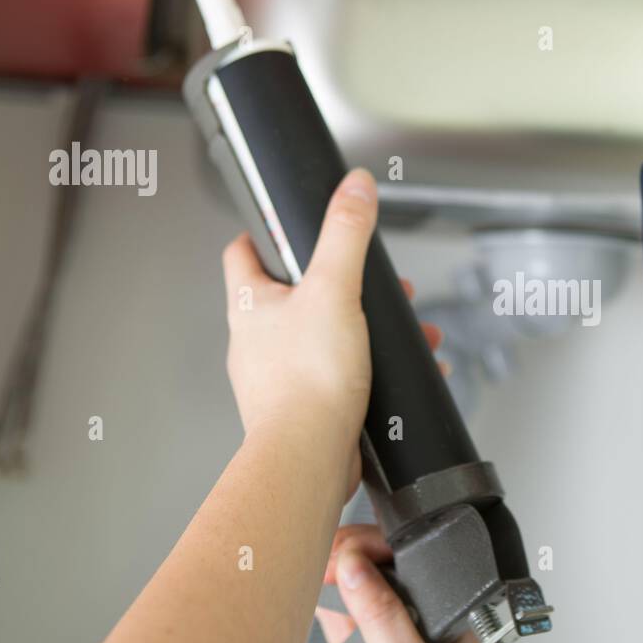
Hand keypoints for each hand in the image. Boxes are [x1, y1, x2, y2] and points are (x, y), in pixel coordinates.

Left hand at [220, 168, 442, 499]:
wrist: (308, 456)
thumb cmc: (306, 381)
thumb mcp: (335, 289)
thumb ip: (346, 234)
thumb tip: (354, 186)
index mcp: (251, 304)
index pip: (244, 251)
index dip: (264, 233)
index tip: (286, 226)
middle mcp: (257, 341)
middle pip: (293, 295)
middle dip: (340, 286)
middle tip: (367, 282)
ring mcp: (278, 377)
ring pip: (322, 338)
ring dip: (362, 331)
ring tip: (399, 332)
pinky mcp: (304, 408)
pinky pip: (338, 378)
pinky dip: (370, 371)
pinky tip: (397, 375)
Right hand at [318, 525, 481, 642]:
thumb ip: (387, 621)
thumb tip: (360, 568)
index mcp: (456, 627)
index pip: (426, 564)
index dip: (389, 545)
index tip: (356, 545)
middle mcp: (425, 632)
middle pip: (389, 570)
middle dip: (357, 553)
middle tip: (330, 555)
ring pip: (362, 590)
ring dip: (337, 573)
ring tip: (319, 565)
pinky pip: (340, 622)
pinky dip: (323, 604)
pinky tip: (315, 597)